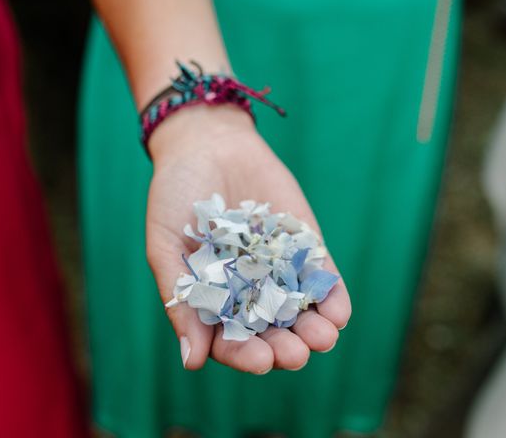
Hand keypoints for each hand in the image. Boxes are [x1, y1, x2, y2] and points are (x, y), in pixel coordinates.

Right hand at [146, 106, 351, 373]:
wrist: (207, 143)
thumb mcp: (166, 247)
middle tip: (295, 355)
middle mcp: (248, 291)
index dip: (245, 354)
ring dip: (315, 330)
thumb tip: (192, 363)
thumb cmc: (175, 195)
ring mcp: (279, 269)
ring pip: (301, 312)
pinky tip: (339, 312)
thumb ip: (181, 301)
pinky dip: (333, 296)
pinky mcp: (305, 245)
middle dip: (285, 347)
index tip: (259, 361)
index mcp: (213, 299)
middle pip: (272, 332)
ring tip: (323, 338)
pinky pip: (322, 278)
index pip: (232, 340)